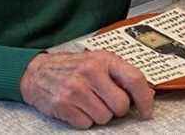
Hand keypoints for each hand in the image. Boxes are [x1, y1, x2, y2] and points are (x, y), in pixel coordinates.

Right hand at [20, 50, 153, 128]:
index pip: (134, 79)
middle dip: (117, 109)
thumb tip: (147, 93)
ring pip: (105, 117)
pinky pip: (87, 124)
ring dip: (100, 115)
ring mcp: (76, 89)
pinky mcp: (64, 104)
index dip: (145, 98)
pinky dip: (85, 120)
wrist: (37, 72)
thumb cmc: (73, 67)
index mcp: (104, 59)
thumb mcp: (99, 61)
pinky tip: (78, 107)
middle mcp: (91, 72)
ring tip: (89, 102)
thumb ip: (121, 75)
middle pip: (121, 105)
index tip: (147, 110)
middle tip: (107, 102)